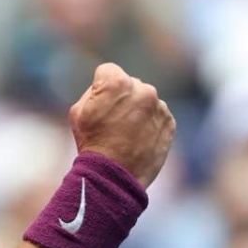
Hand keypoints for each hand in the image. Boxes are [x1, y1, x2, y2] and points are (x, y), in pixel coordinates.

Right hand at [68, 63, 174, 186]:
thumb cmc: (92, 142)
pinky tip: (138, 138)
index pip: (108, 71)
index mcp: (117, 82)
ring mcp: (159, 106)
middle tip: (113, 120)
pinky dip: (149, 122)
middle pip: (129, 84)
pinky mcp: (170, 122)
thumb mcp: (78, 111)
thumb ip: (94, 91)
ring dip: (137, 109)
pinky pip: (158, 114)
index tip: (99, 103)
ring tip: (126, 132)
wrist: (115, 176)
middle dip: (122, 96)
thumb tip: (106, 85)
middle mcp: (143, 89)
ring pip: (145, 99)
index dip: (100, 86)